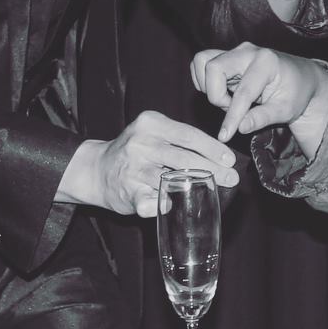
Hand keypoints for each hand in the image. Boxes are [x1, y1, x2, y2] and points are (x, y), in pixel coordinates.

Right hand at [55, 111, 240, 217]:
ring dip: (197, 187)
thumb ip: (180, 140)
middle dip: (213, 169)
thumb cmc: (135, 151)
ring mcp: (132, 169)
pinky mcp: (126, 192)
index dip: (213, 148)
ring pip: (172, 180)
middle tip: (232, 178)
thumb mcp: (154, 134)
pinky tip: (175, 205)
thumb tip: (219, 156)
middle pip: (185, 157)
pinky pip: (152, 202)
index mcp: (150, 123)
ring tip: (216, 189)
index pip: (189, 135)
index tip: (230, 159)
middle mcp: (140, 143)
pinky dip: (165, 205)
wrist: (95, 169)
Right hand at [191, 43, 327, 159]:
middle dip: (216, 95)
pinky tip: (224, 93)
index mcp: (267, 61)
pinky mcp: (226, 56)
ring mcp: (235, 51)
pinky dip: (205, 81)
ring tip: (229, 100)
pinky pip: (202, 63)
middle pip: (213, 67)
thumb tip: (240, 128)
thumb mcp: (285, 110)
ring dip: (208, 86)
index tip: (225, 136)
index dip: (232, 116)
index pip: (242, 91)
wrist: (300, 79)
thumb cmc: (295, 94)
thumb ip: (262, 118)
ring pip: (203, 61)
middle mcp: (247, 51)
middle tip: (233, 109)